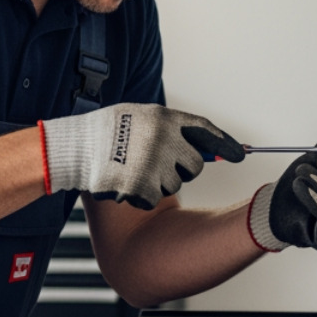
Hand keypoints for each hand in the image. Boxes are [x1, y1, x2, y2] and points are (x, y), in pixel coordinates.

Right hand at [40, 103, 243, 210]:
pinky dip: (142, 196)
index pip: (205, 130)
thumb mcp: (140, 117)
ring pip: (175, 185)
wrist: (75, 147)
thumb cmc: (106, 131)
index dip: (224, 144)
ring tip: (133, 168)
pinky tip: (125, 183)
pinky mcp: (143, 187)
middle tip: (159, 165)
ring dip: (159, 182)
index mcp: (164, 118)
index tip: (240, 154)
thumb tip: (204, 146)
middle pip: (195, 165)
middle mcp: (164, 139)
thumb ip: (170, 128)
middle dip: (183, 169)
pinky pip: (155, 199)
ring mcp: (154, 164)